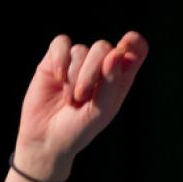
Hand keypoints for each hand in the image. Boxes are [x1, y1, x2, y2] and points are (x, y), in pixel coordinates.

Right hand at [14, 32, 148, 180]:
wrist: (47, 139)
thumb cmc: (79, 128)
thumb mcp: (101, 110)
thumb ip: (111, 82)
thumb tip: (116, 52)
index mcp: (119, 78)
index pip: (135, 50)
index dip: (134, 43)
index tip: (128, 42)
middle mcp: (100, 66)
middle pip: (103, 47)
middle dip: (92, 71)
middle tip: (83, 96)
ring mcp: (77, 62)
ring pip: (81, 50)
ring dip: (74, 77)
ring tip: (70, 99)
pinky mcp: (54, 60)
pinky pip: (60, 44)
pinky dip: (60, 60)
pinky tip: (58, 78)